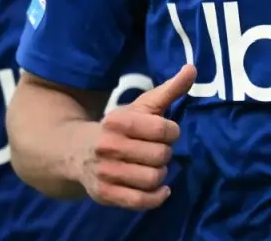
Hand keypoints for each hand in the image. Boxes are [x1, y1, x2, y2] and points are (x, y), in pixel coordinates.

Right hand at [81, 65, 195, 210]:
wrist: (78, 151)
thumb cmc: (119, 127)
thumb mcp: (143, 106)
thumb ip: (170, 89)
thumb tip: (192, 68)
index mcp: (117, 121)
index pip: (161, 129)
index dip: (171, 132)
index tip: (166, 132)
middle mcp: (108, 146)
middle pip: (160, 155)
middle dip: (165, 153)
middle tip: (158, 150)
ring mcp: (105, 172)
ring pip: (153, 179)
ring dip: (161, 174)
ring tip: (153, 166)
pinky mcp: (106, 194)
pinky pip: (141, 201)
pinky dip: (156, 196)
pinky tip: (159, 188)